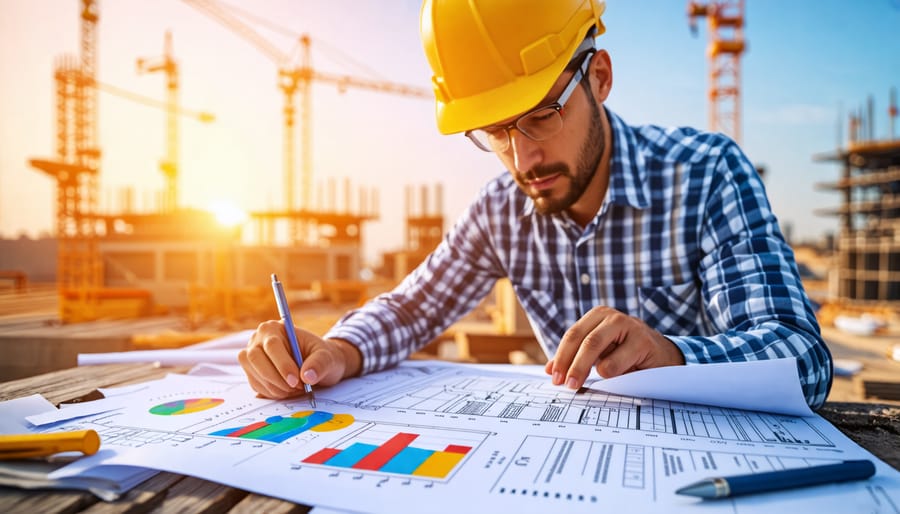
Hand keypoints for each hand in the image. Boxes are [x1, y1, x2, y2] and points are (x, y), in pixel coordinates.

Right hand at [238, 320, 361, 398]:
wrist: (318, 365)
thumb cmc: (322, 356)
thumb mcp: (327, 357)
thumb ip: (319, 364)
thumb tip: (307, 376)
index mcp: (276, 328)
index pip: (272, 345)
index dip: (283, 364)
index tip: (296, 380)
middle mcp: (259, 340)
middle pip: (256, 359)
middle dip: (276, 378)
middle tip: (297, 387)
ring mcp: (252, 356)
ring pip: (255, 374)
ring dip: (276, 387)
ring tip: (297, 388)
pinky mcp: (252, 372)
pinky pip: (257, 385)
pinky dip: (273, 392)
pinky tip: (288, 390)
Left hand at [545, 306, 684, 389]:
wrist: (662, 356)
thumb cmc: (627, 354)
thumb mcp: (601, 353)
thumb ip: (576, 357)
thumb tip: (550, 370)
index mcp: (598, 316)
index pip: (572, 335)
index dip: (560, 356)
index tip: (553, 377)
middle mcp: (611, 316)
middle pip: (582, 339)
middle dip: (569, 363)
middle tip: (564, 384)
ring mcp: (628, 325)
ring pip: (594, 345)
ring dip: (582, 368)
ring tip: (578, 385)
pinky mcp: (642, 341)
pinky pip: (615, 361)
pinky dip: (607, 373)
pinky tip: (613, 378)